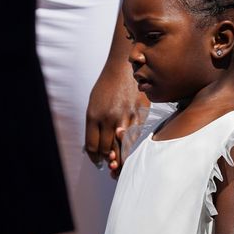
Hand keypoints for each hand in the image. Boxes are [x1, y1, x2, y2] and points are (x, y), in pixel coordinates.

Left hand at [86, 61, 148, 178]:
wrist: (125, 68)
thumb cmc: (108, 86)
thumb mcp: (94, 104)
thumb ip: (95, 124)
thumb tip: (97, 145)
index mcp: (94, 115)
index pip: (93, 146)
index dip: (94, 158)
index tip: (97, 161)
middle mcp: (109, 118)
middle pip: (107, 149)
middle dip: (107, 160)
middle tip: (109, 166)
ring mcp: (126, 117)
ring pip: (123, 146)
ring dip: (121, 157)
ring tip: (119, 164)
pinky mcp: (140, 114)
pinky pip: (136, 136)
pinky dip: (132, 144)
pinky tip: (130, 148)